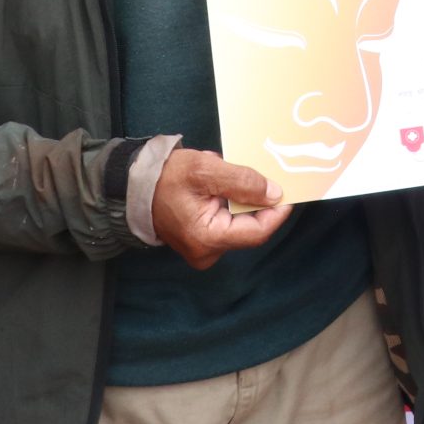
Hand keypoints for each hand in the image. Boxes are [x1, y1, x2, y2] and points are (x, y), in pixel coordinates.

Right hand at [150, 148, 292, 268]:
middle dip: (257, 202)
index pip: (257, 232)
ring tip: (227, 176)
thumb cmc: (165, 177)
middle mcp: (207, 252)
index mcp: (207, 239)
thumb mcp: (205, 170)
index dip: (276, 212)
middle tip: (262, 175)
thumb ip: (242, 181)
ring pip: (240, 224)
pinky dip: (231, 204)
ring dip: (242, 200)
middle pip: (250, 228)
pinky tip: (221, 186)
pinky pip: (228, 223)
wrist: (134, 186)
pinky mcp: (202, 241)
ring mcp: (204, 249)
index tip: (289, 191)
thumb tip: (275, 194)